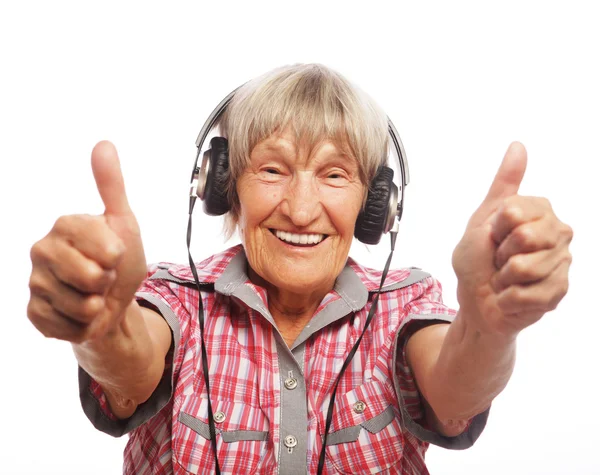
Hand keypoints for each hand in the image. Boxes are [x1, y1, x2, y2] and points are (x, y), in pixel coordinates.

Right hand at [28, 141, 146, 342]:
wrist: (113, 303)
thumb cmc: (119, 261)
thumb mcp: (124, 222)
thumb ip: (111, 186)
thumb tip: (103, 144)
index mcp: (64, 225)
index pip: (104, 247)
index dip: (117, 256)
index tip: (115, 254)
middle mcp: (42, 250)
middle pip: (91, 277)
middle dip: (108, 283)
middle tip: (104, 277)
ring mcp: (35, 283)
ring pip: (81, 305)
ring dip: (97, 306)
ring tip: (93, 295)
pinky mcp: (34, 313)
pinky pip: (68, 326)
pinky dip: (84, 326)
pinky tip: (80, 314)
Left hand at [452, 142, 572, 337]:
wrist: (475, 300)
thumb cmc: (477, 260)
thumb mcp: (483, 219)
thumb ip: (504, 184)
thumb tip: (518, 146)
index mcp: (540, 212)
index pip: (515, 211)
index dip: (496, 227)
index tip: (494, 236)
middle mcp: (558, 234)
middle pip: (526, 236)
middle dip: (500, 253)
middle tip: (499, 259)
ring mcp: (561, 263)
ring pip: (524, 267)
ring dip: (502, 278)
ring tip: (505, 278)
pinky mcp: (558, 292)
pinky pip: (528, 293)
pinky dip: (508, 298)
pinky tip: (510, 296)